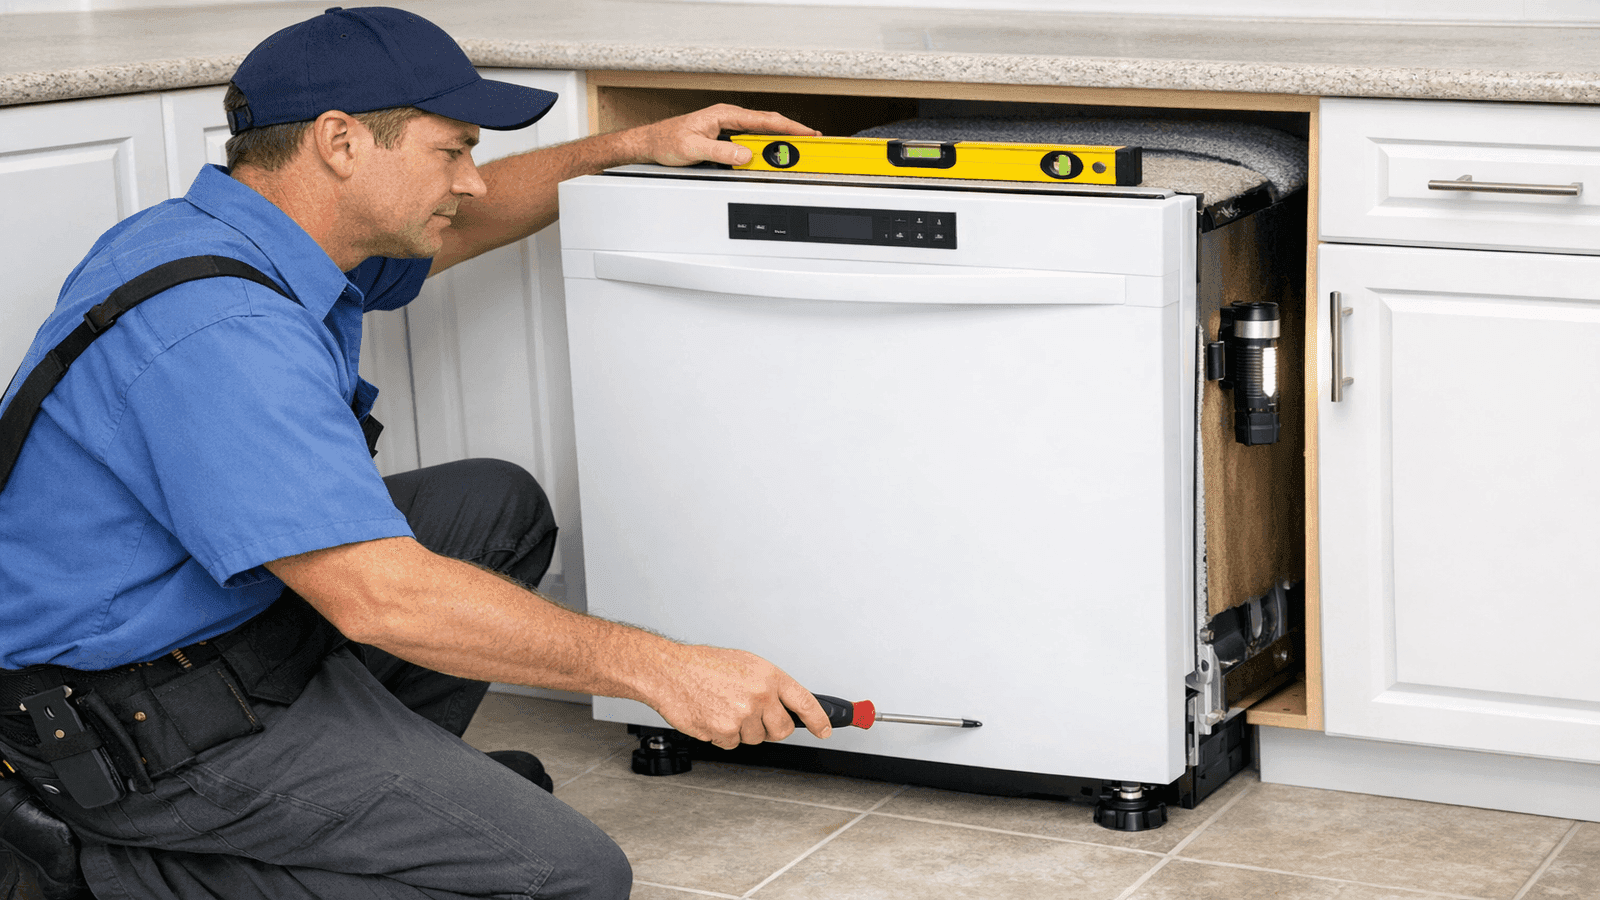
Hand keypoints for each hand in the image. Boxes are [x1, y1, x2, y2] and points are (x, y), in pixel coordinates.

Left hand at [628, 103, 819, 167]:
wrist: (652, 143)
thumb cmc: (668, 140)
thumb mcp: (693, 149)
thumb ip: (720, 152)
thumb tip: (745, 156)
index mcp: (724, 114)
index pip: (764, 120)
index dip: (789, 128)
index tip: (807, 134)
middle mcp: (729, 117)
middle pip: (768, 126)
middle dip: (792, 134)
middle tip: (812, 144)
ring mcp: (729, 127)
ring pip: (762, 134)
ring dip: (780, 143)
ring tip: (799, 152)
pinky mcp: (727, 138)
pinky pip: (752, 142)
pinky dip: (766, 148)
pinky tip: (774, 155)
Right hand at [647, 644, 831, 748]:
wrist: (670, 671)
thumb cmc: (704, 665)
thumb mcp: (745, 664)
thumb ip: (769, 685)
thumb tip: (786, 705)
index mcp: (769, 675)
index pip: (805, 701)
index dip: (819, 719)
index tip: (825, 730)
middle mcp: (760, 695)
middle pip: (782, 730)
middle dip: (772, 729)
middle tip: (754, 717)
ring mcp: (743, 714)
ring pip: (755, 738)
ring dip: (742, 730)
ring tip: (723, 707)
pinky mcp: (724, 731)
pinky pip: (732, 744)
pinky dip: (723, 735)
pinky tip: (712, 715)